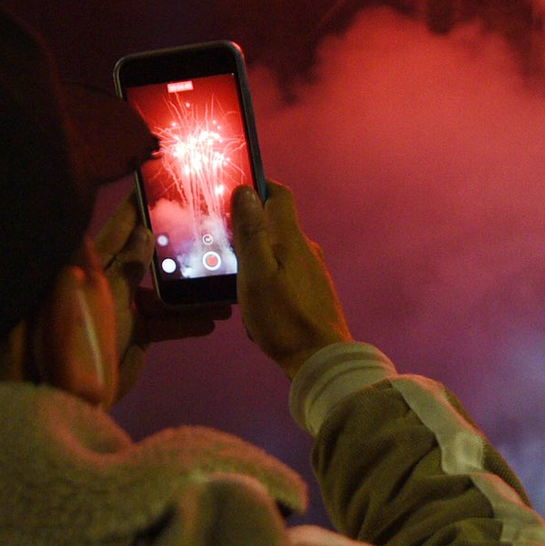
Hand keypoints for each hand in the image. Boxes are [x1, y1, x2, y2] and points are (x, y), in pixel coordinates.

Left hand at [94, 193, 228, 402]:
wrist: (75, 392)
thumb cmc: (85, 334)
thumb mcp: (108, 294)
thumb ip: (129, 265)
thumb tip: (145, 233)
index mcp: (94, 265)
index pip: (118, 229)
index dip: (136, 208)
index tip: (154, 185)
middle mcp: (108, 280)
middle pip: (146, 258)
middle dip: (175, 248)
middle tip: (203, 228)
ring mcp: (122, 307)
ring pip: (161, 293)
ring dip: (189, 294)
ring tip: (221, 290)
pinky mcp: (134, 332)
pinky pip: (163, 322)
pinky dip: (183, 323)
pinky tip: (211, 322)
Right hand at [230, 180, 351, 378]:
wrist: (321, 359)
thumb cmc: (284, 317)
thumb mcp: (256, 273)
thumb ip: (251, 232)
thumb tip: (246, 191)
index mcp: (291, 238)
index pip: (279, 196)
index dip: (259, 186)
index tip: (237, 189)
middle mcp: (307, 250)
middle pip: (277, 225)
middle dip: (251, 228)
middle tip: (223, 240)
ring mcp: (313, 272)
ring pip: (281, 253)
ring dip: (259, 258)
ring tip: (236, 277)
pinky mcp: (314, 293)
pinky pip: (287, 275)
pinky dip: (270, 279)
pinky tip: (257, 301)